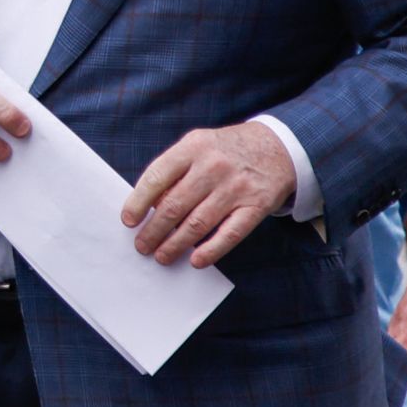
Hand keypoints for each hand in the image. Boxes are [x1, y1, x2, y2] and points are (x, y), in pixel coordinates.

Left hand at [124, 121, 295, 266]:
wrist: (278, 147)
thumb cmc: (227, 151)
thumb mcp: (198, 145)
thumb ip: (174, 170)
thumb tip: (149, 207)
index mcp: (194, 147)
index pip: (157, 177)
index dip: (138, 202)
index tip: (128, 221)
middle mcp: (214, 166)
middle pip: (174, 206)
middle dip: (153, 231)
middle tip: (142, 246)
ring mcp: (236, 187)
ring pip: (198, 224)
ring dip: (175, 245)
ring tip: (162, 256)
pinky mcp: (256, 206)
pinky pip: (229, 234)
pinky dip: (210, 251)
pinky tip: (196, 261)